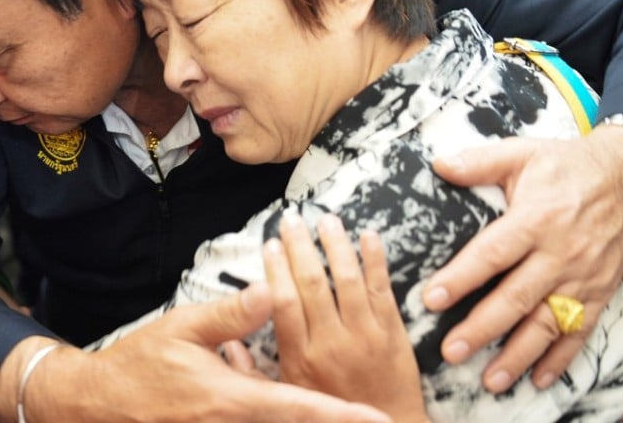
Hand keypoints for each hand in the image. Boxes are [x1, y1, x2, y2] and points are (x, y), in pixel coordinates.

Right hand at [0, 285, 390, 421]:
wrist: (96, 407)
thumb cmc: (137, 367)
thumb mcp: (181, 329)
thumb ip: (230, 314)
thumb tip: (272, 289)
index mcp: (231, 400)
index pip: (298, 408)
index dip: (341, 416)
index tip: (376, 421)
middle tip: (375, 420)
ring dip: (310, 422)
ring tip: (346, 416)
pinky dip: (282, 422)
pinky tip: (296, 414)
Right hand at [265, 212, 425, 421]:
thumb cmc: (330, 414)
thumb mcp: (284, 396)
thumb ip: (252, 372)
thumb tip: (230, 344)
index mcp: (300, 358)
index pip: (284, 303)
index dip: (276, 269)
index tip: (271, 244)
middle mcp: (331, 345)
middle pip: (313, 284)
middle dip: (300, 246)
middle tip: (292, 219)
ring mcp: (365, 338)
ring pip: (348, 280)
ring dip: (336, 245)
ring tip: (327, 220)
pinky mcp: (392, 336)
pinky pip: (383, 291)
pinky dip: (376, 261)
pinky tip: (369, 236)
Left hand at [425, 127, 622, 392]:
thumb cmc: (568, 164)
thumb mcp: (522, 153)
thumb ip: (478, 162)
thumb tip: (438, 164)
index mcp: (534, 219)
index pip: (492, 254)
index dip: (461, 278)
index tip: (432, 299)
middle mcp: (559, 254)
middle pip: (516, 297)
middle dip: (482, 328)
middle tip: (452, 351)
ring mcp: (581, 277)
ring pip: (546, 322)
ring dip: (518, 353)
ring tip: (490, 378)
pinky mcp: (599, 291)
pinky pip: (579, 330)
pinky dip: (560, 357)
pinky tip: (538, 377)